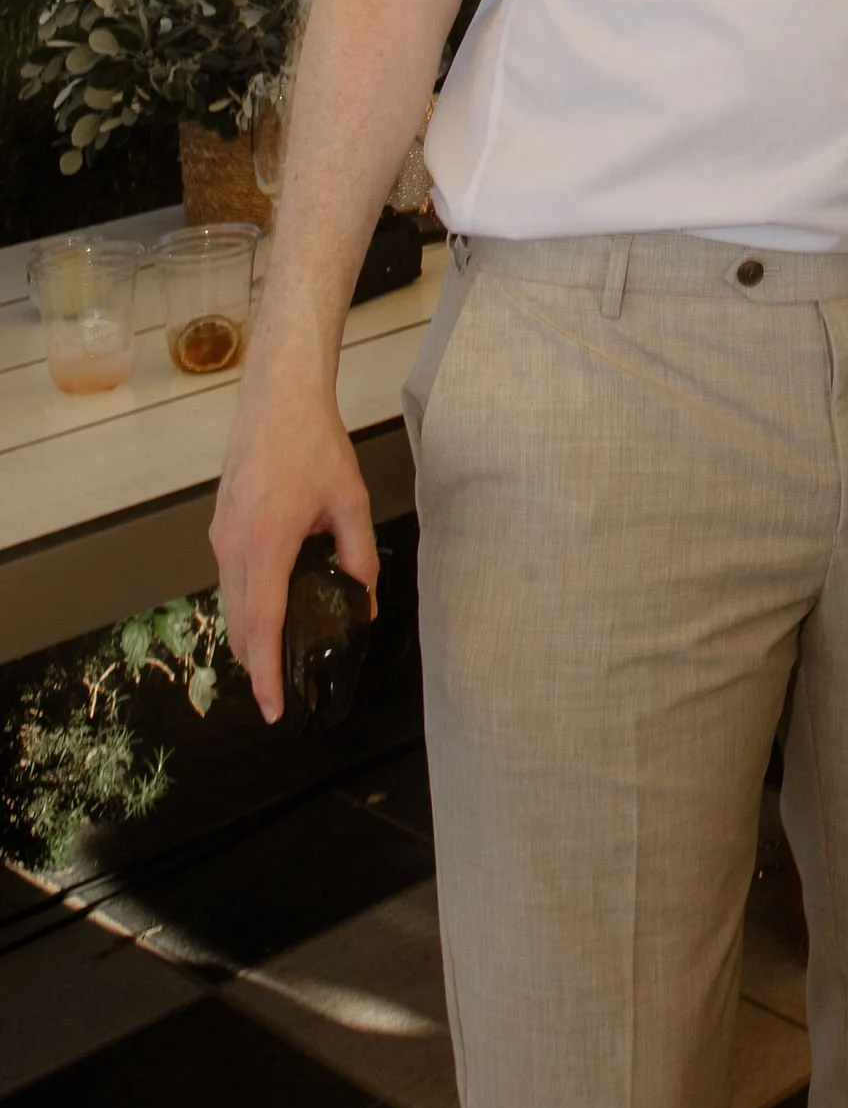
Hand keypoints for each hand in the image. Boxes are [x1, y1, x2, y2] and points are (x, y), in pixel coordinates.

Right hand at [211, 374, 377, 722]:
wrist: (278, 398)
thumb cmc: (314, 443)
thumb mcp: (350, 503)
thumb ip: (359, 557)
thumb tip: (365, 603)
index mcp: (267, 544)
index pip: (262, 627)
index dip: (266, 675)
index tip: (274, 709)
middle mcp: (233, 547)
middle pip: (240, 625)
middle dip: (258, 664)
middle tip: (283, 693)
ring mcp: (221, 536)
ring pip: (231, 604)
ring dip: (251, 635)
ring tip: (278, 659)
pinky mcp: (221, 525)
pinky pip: (230, 579)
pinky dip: (246, 604)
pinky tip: (270, 609)